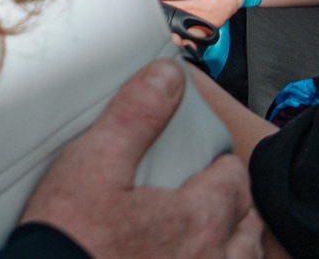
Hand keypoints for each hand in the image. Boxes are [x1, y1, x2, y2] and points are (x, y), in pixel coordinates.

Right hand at [19, 59, 261, 258]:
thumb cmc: (71, 235)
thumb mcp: (95, 162)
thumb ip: (136, 115)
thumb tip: (168, 76)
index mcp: (197, 216)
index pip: (233, 178)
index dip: (223, 163)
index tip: (209, 158)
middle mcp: (210, 257)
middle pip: (248, 224)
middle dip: (237, 203)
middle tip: (217, 191)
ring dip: (238, 243)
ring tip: (219, 233)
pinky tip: (194, 257)